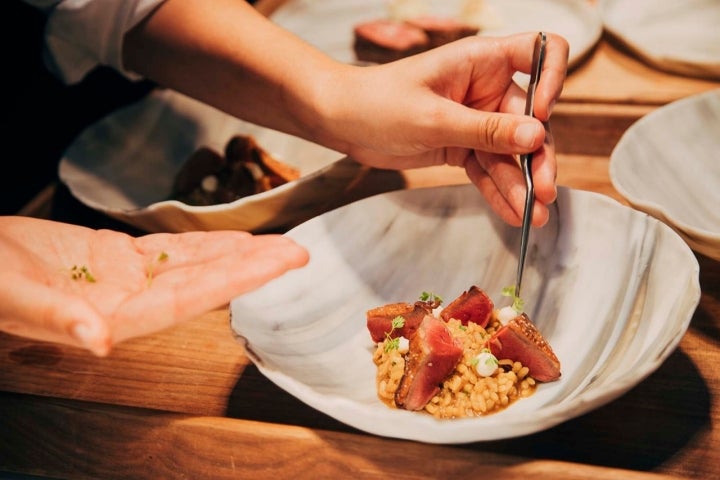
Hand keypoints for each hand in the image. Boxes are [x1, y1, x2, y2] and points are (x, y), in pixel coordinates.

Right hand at [0, 216, 307, 354]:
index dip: (238, 280)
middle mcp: (127, 302)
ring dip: (235, 254)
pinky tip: (230, 238)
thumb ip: (55, 317)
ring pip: (192, 264)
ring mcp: (124, 279)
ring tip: (276, 244)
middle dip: (252, 267)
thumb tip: (97, 342)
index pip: (190, 299)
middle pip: (204, 283)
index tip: (280, 265)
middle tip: (298, 252)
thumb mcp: (8, 294)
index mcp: (110, 317)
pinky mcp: (114, 258)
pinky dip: (200, 243)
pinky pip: (168, 250)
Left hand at [318, 32, 568, 226]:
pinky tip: (512, 214)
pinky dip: (498, 191)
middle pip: (530, 120)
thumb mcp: (433, 118)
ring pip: (511, 153)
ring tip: (532, 216)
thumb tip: (537, 135)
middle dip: (538, 157)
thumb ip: (486, 130)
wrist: (342, 122)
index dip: (552, 79)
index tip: (543, 116)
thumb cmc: (378, 102)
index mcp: (482, 62)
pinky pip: (488, 170)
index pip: (539, 53)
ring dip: (522, 184)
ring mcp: (476, 120)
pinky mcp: (462, 147)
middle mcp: (486, 89)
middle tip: (545, 192)